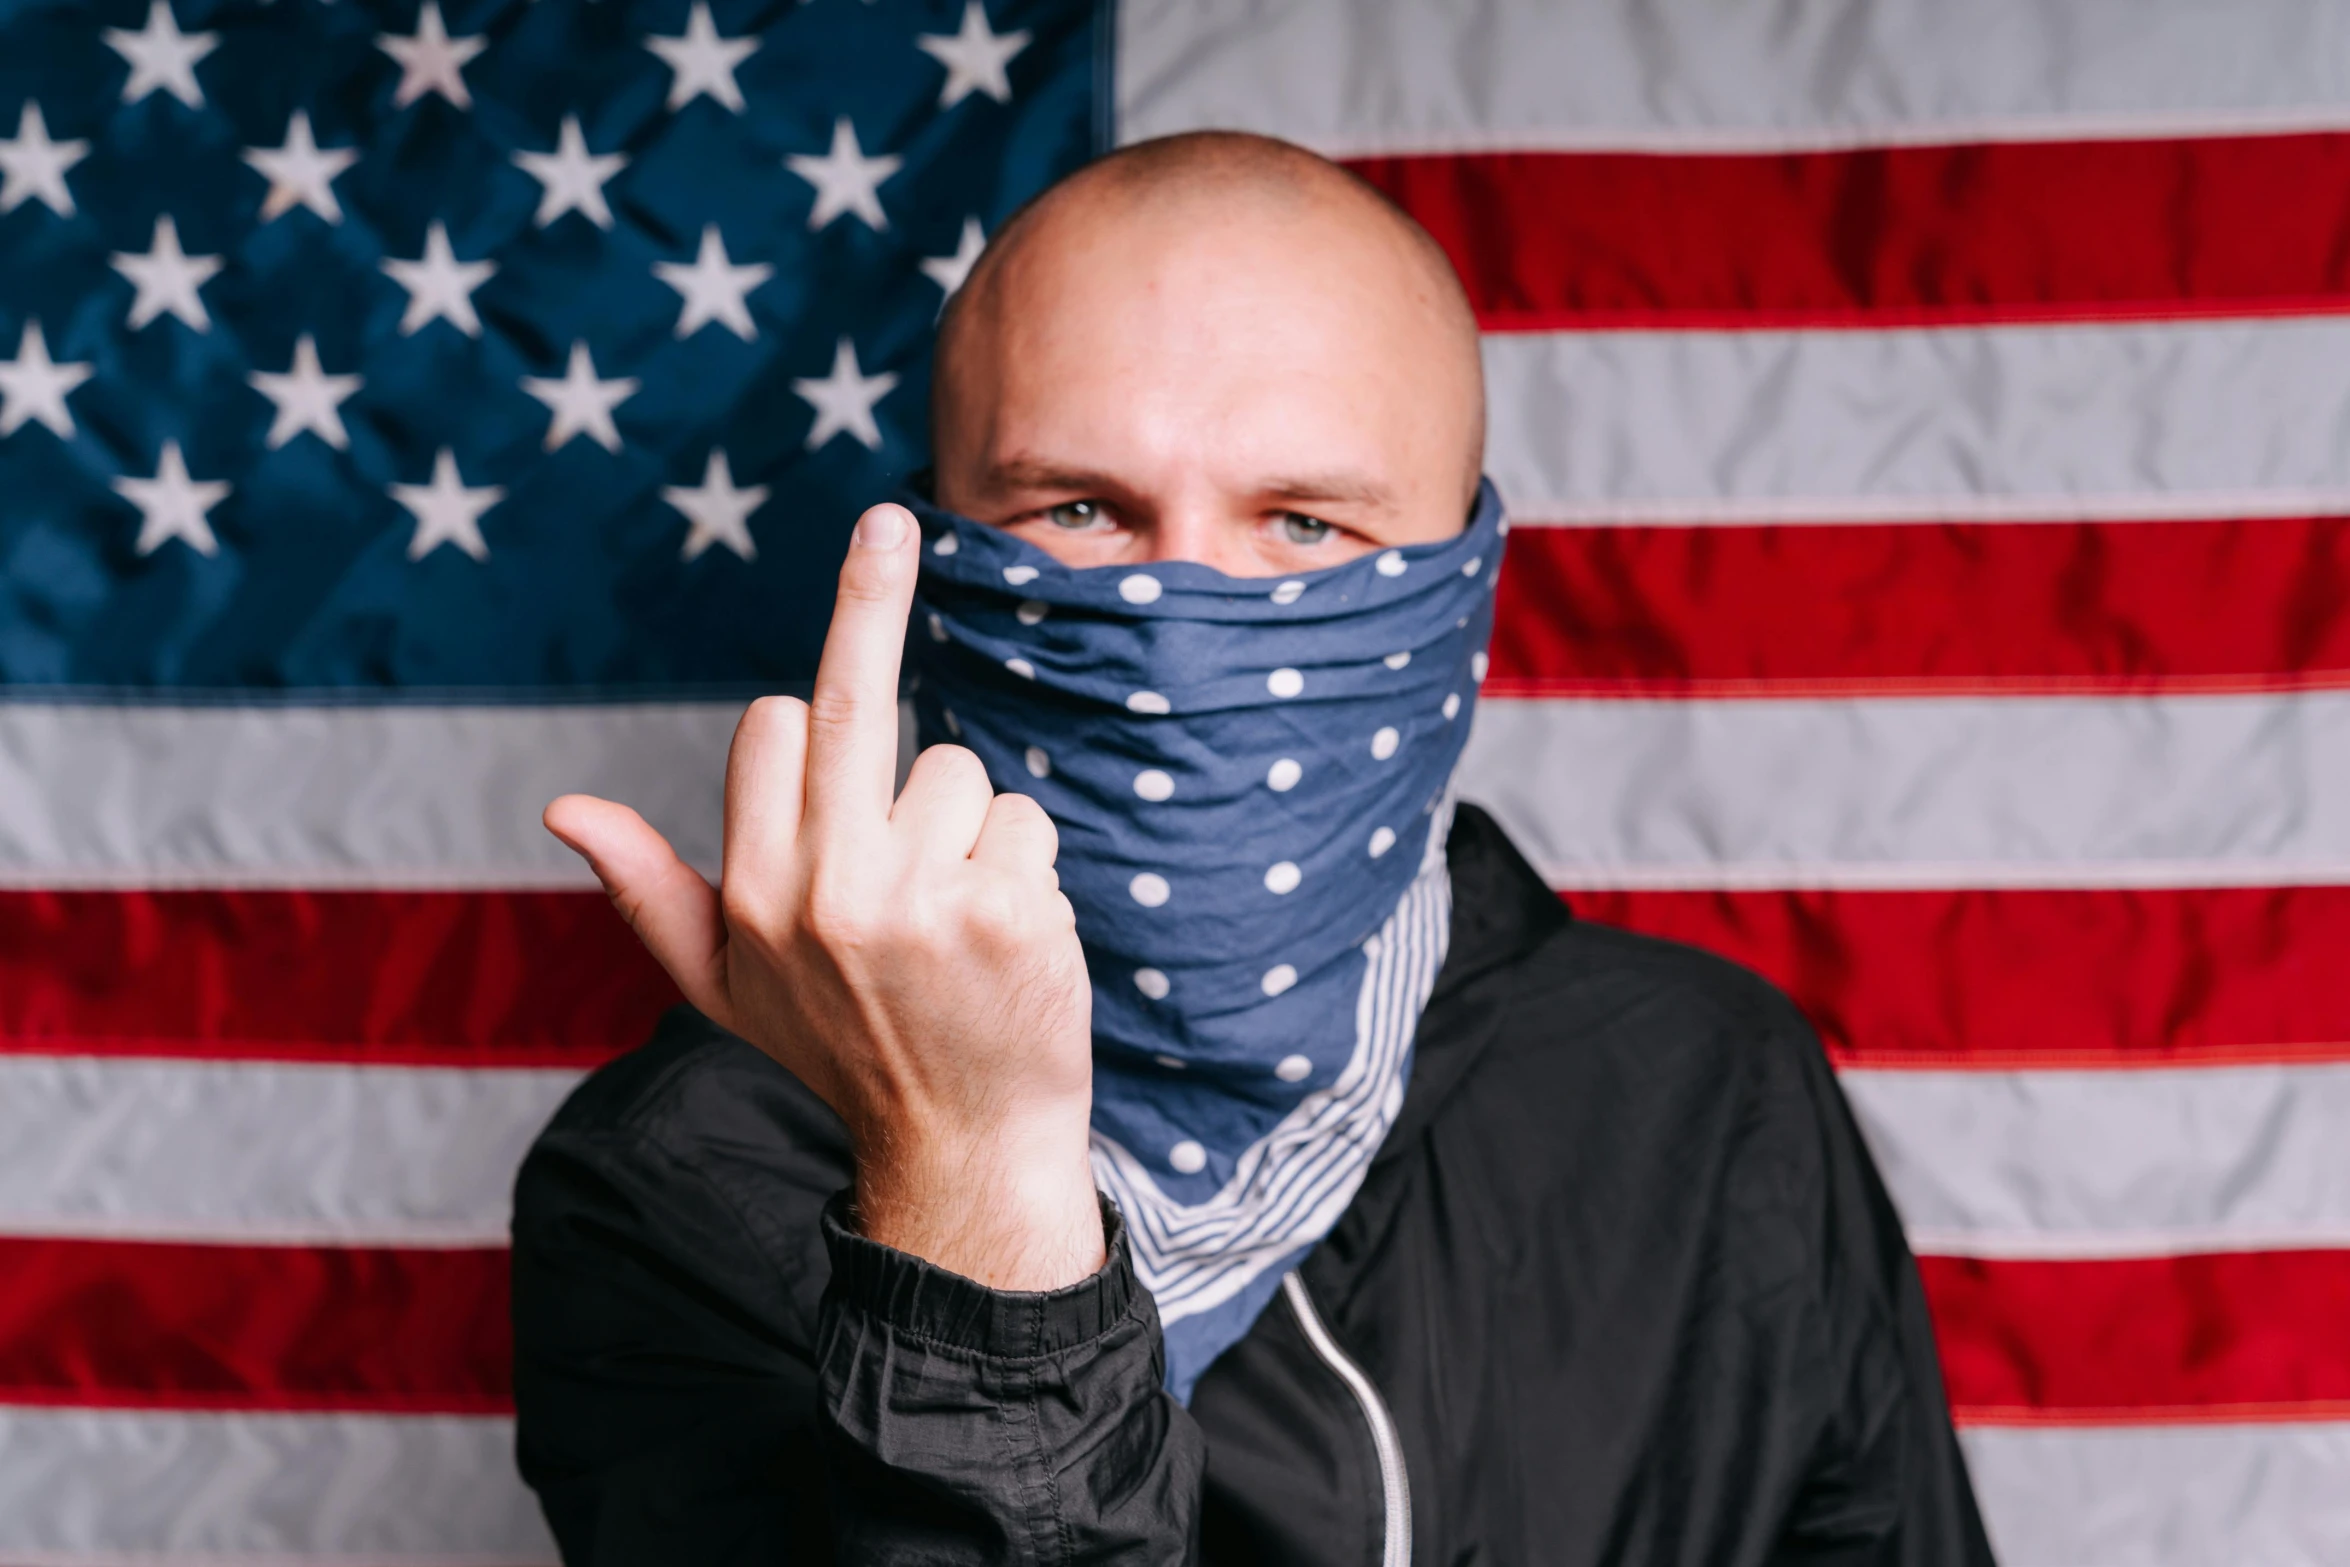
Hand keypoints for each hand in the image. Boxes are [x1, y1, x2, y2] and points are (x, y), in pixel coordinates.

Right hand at [545, 503, 1103, 1289]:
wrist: (961, 1150)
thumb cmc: (843, 1051)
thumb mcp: (724, 987)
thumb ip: (648, 891)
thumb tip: (560, 805)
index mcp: (751, 896)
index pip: (771, 725)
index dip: (805, 728)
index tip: (818, 689)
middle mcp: (824, 895)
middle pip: (849, 699)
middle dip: (869, 589)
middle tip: (886, 516)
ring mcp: (917, 903)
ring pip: (955, 770)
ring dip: (967, 829)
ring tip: (955, 921)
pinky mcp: (1005, 912)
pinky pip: (1022, 817)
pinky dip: (1026, 865)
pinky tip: (1007, 938)